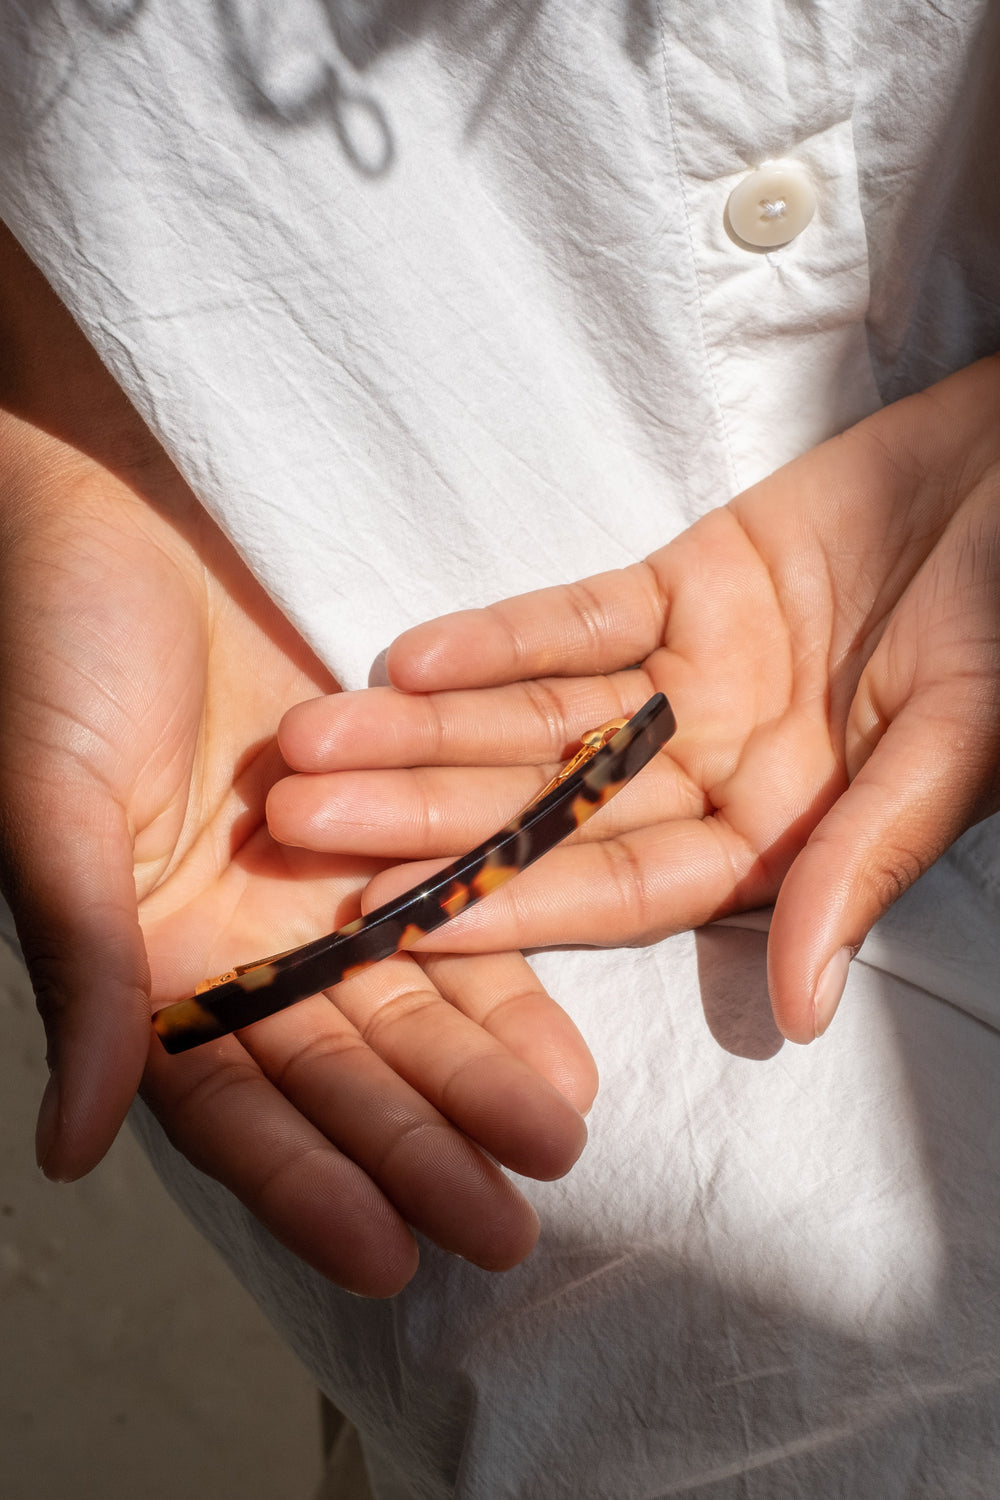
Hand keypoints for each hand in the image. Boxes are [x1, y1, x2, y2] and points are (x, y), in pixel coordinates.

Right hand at [0, 229, 593, 1293]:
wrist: (114, 512)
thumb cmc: (51, 654)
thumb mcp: (53, 811)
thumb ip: (84, 969)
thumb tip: (70, 1152)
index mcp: (144, 961)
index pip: (230, 1100)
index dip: (306, 1180)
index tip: (388, 1257)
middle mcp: (232, 942)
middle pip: (339, 1066)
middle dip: (422, 1146)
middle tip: (514, 1228)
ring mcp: (308, 880)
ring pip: (406, 1000)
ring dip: (479, 1076)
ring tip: (561, 1143)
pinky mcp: (378, 810)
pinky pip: (447, 901)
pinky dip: (498, 969)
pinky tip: (565, 1039)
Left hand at [270, 358, 999, 1044]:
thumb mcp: (959, 744)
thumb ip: (862, 861)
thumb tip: (802, 1008)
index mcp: (781, 835)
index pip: (623, 889)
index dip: (513, 903)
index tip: (398, 919)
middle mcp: (721, 771)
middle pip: (551, 807)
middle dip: (426, 814)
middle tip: (299, 821)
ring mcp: (695, 679)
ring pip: (541, 715)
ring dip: (428, 724)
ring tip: (315, 736)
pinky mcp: (685, 584)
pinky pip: (577, 617)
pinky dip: (499, 634)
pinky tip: (408, 652)